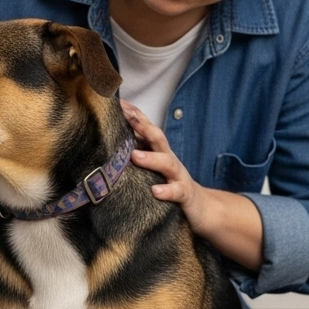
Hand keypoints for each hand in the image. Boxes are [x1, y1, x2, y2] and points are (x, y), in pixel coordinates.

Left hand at [121, 99, 216, 233]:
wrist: (200, 206)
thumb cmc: (169, 182)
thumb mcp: (153, 165)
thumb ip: (136, 151)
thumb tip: (109, 140)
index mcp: (159, 151)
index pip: (147, 128)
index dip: (134, 114)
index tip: (118, 102)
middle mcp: (168, 159)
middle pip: (158, 138)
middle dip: (144, 127)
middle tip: (128, 118)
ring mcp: (177, 176)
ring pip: (167, 163)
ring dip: (151, 158)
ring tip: (135, 155)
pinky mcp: (184, 194)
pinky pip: (176, 191)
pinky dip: (166, 191)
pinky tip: (155, 191)